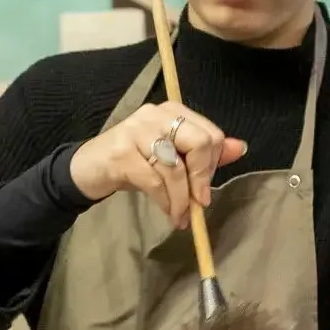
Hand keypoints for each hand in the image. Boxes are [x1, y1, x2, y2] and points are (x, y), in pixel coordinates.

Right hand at [67, 101, 247, 229]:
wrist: (88, 168)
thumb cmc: (133, 162)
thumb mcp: (171, 156)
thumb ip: (203, 152)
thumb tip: (240, 148)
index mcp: (172, 111)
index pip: (210, 134)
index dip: (212, 165)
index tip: (204, 189)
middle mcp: (156, 115)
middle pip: (199, 142)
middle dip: (202, 179)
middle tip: (199, 203)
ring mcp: (136, 132)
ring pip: (175, 168)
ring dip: (182, 200)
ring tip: (180, 217)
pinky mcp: (121, 153)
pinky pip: (154, 181)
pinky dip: (165, 202)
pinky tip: (167, 212)